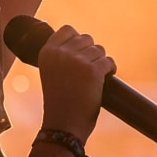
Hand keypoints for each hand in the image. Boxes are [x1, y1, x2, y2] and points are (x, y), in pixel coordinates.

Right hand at [39, 26, 115, 144]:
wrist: (63, 126)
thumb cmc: (59, 102)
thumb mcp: (52, 73)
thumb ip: (61, 56)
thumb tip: (83, 40)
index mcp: (47, 52)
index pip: (68, 29)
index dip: (78, 41)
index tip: (80, 55)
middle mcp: (60, 53)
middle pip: (86, 38)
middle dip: (91, 53)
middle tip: (87, 71)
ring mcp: (76, 61)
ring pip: (99, 50)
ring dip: (100, 62)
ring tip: (93, 79)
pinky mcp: (92, 71)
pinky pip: (109, 61)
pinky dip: (110, 69)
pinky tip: (104, 79)